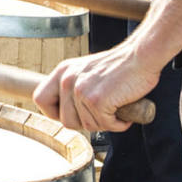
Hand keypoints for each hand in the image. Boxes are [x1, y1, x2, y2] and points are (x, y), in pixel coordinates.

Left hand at [33, 38, 161, 132]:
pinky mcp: (97, 100)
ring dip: (105, 123)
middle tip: (102, 113)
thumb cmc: (120, 66)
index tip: (71, 114)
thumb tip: (65, 113)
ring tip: (115, 108)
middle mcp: (68, 80)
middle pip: (66, 121)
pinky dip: (118, 124)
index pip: (40, 99)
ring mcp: (81, 90)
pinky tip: (123, 111)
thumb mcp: (86, 70)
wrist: (141, 56)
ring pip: (87, 126)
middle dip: (86, 123)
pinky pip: (105, 125)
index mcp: (63, 71)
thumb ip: (73, 86)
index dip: (54, 113)